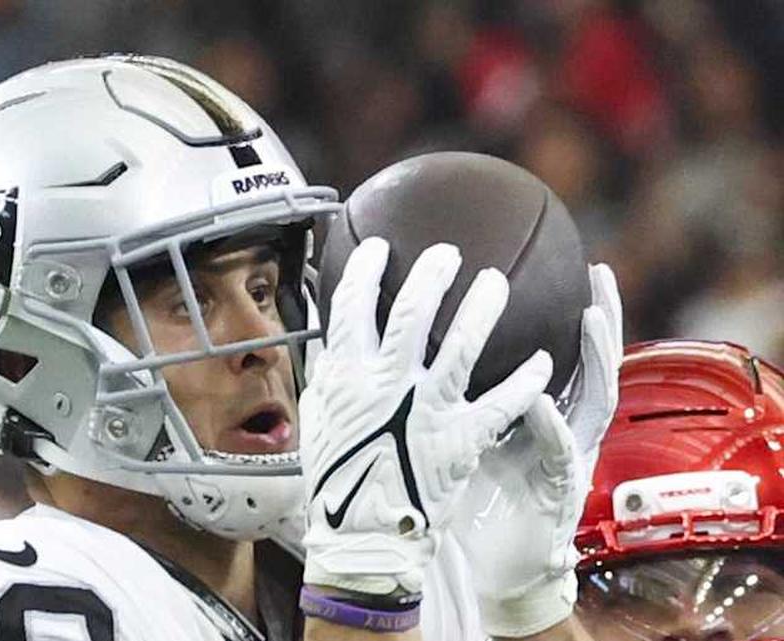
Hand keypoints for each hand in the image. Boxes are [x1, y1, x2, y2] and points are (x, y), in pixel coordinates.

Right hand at [301, 238, 552, 597]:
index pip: (350, 307)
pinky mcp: (460, 440)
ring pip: (461, 346)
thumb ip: (332, 373)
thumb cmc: (338, 481)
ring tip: (495, 283)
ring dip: (481, 309)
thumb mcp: (322, 418)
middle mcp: (385, 386)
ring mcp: (425, 411)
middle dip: (432, 274)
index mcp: (345, 377)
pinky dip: (525, 382)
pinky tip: (542, 362)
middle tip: (449, 253)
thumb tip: (332, 334)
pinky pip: (501, 404)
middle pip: (410, 313)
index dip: (365, 270)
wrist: (363, 540)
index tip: (377, 248)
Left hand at [450, 264, 622, 637]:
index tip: (574, 265)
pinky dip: (549, 423)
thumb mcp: (463, 430)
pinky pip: (560, 452)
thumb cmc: (476, 497)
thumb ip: (454, 391)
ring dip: (596, 358)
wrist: (487, 565)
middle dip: (603, 318)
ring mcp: (567, 460)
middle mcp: (564, 430)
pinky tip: (541, 397)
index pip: (566, 354)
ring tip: (593, 318)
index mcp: (543, 414)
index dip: (572, 314)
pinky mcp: (560, 492)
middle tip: (602, 274)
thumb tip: (405, 344)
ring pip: (594, 401)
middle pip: (593, 365)